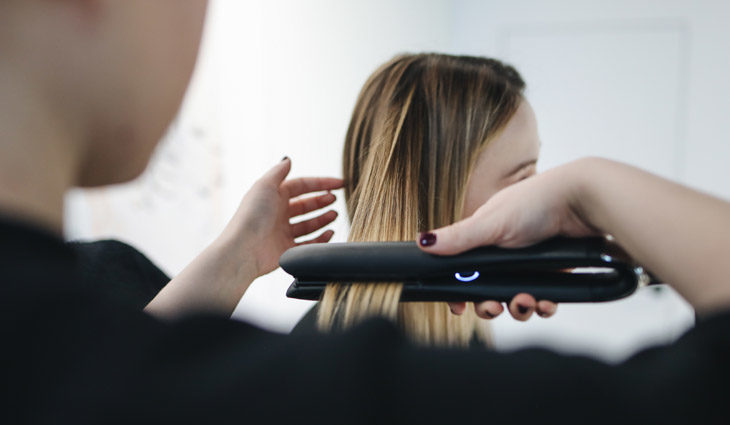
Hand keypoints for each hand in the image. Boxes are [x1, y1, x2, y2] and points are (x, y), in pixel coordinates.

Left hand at [222, 158, 342, 277]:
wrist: (244, 249)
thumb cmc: (252, 216)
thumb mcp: (265, 185)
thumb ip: (279, 171)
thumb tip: (288, 159)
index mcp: (273, 196)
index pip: (301, 186)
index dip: (320, 183)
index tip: (340, 184)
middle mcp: (278, 213)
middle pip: (306, 204)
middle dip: (322, 201)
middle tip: (335, 199)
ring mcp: (283, 232)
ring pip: (309, 224)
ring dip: (323, 218)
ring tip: (334, 215)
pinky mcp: (287, 250)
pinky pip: (309, 243)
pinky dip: (321, 238)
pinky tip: (329, 232)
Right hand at [418, 161, 600, 320]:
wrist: (584, 202)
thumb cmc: (536, 202)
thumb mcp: (491, 223)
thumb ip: (458, 238)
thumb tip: (422, 242)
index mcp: (484, 238)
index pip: (463, 271)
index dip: (459, 291)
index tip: (458, 307)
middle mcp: (504, 253)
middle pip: (487, 291)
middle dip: (489, 305)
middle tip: (494, 308)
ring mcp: (529, 265)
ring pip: (515, 299)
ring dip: (518, 308)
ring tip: (526, 302)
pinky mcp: (553, 274)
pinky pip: (542, 300)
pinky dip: (543, 306)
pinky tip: (546, 303)